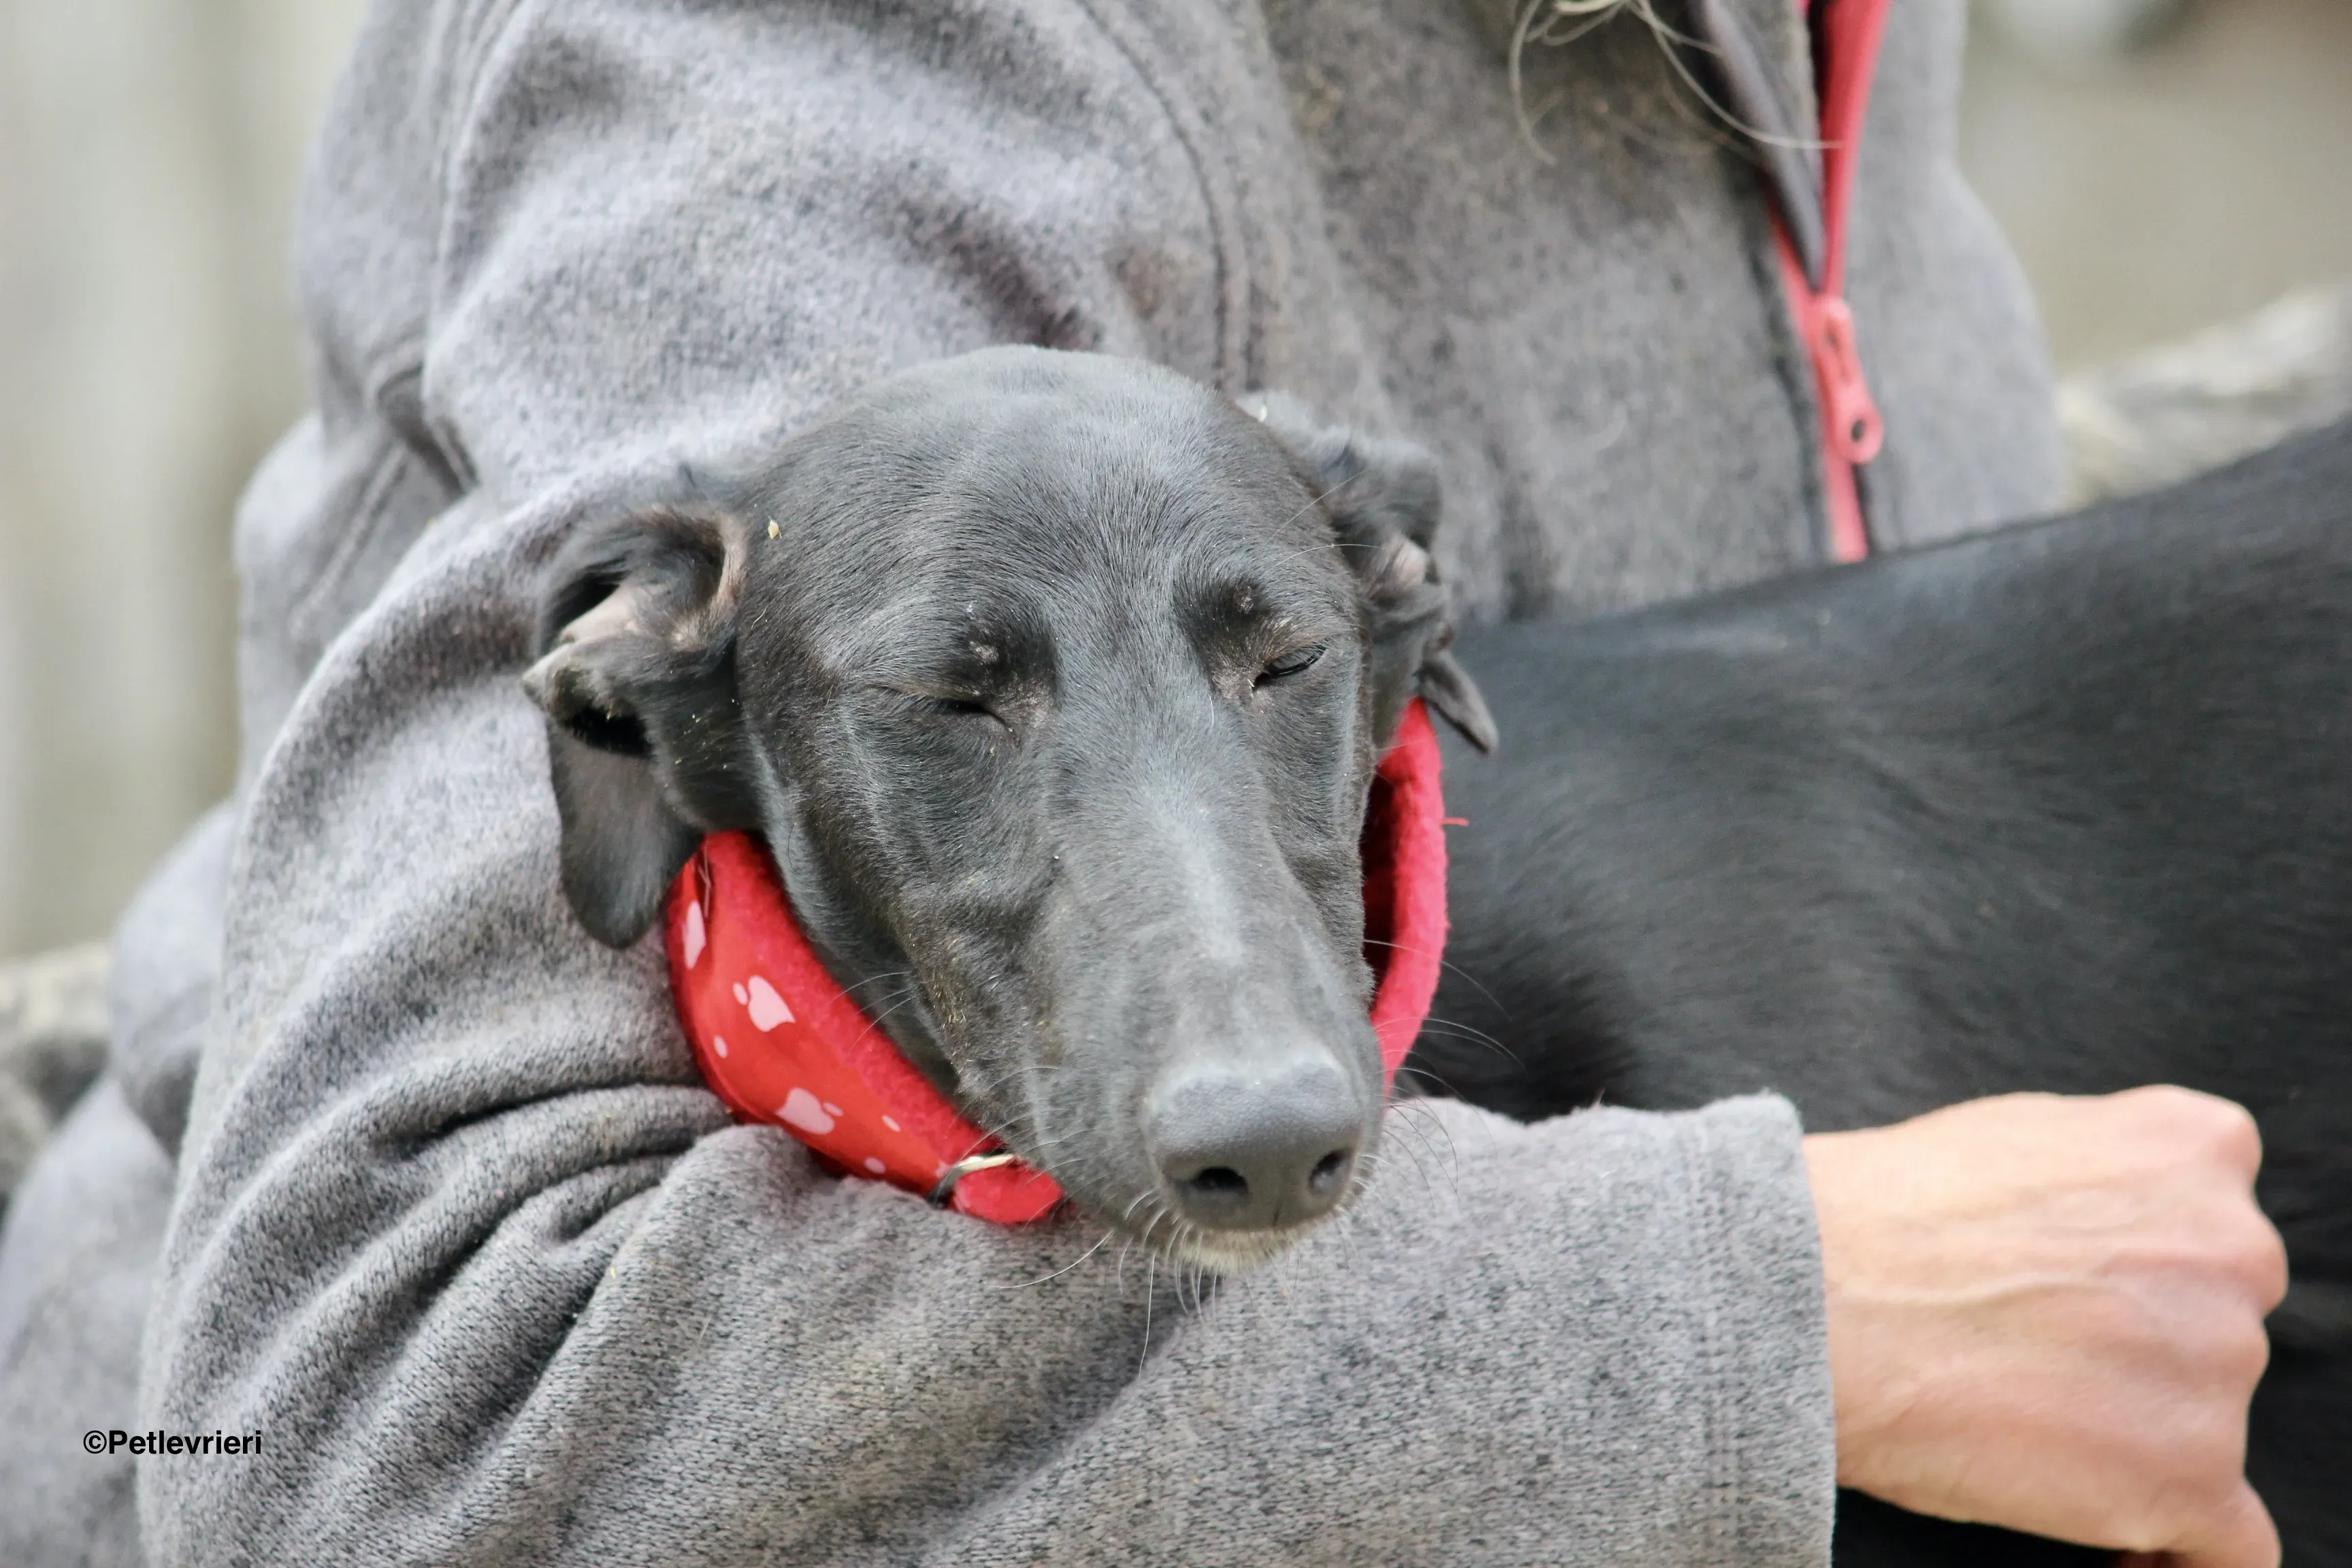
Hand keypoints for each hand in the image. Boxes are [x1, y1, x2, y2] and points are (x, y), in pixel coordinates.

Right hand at [1804, 1087, 2286, 1567]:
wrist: (1805, 1292)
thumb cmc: (1877, 1215)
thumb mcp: (2018, 1130)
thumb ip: (2105, 1169)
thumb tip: (2121, 1217)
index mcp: (2193, 1151)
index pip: (2216, 1222)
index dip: (2149, 1268)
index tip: (2086, 1296)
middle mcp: (2233, 1249)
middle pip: (2217, 1321)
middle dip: (2142, 1346)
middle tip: (2031, 1355)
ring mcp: (2217, 1364)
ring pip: (2206, 1421)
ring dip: (2137, 1434)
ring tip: (2021, 1422)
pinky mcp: (2191, 1473)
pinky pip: (2234, 1545)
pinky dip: (2177, 1550)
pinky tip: (2119, 1543)